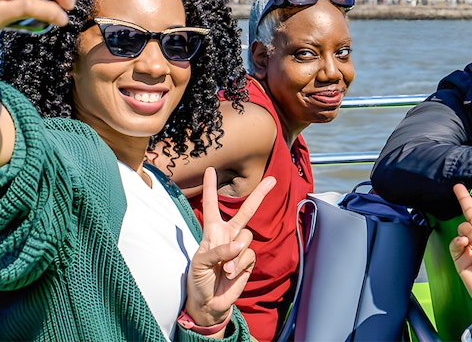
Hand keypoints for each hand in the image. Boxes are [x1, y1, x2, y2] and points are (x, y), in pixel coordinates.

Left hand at [185, 167, 275, 326]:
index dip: (209, 188)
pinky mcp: (248, 260)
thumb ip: (218, 250)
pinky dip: (239, 265)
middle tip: (272, 180)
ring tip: (224, 269)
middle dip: (259, 195)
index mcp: (212, 231)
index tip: (210, 169)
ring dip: (235, 254)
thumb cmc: (198, 279)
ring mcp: (239, 247)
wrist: (209, 302)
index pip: (211, 206)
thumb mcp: (200, 262)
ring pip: (247, 237)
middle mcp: (228, 235)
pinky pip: (249, 255)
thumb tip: (238, 245)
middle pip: (246, 211)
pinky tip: (231, 274)